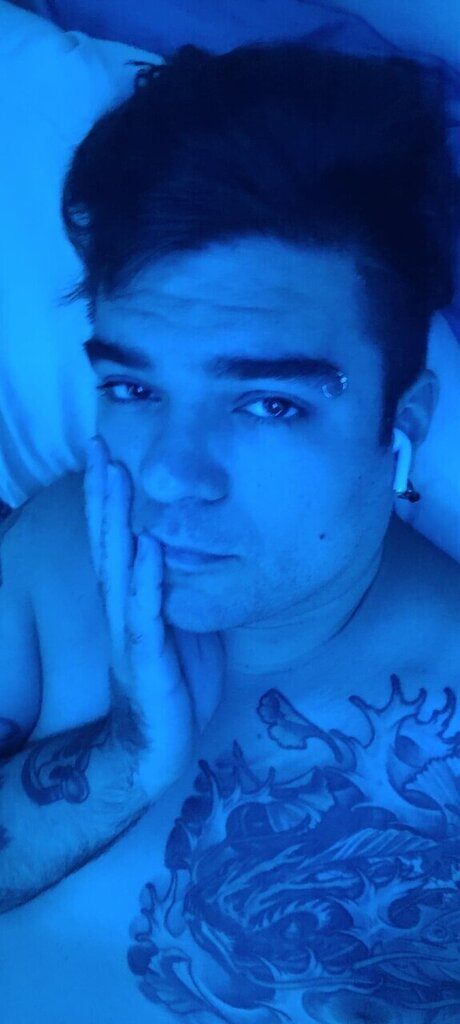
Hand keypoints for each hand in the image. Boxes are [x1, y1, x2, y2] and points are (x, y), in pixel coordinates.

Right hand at [83, 435, 224, 800]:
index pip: (114, 540)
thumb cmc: (173, 684)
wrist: (159, 746)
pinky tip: (147, 548)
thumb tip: (190, 548)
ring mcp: (130, 634)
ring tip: (114, 479)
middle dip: (103, 495)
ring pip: (118, 570)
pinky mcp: (146, 661)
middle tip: (99, 448)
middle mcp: (121, 611)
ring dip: (116, 523)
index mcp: (129, 601)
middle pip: (108, 543)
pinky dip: (145, 581)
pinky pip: (145, 616)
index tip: (104, 452)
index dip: (106, 497)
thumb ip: (174, 590)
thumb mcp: (179, 626)